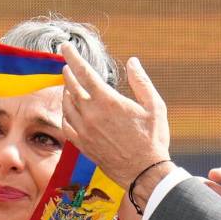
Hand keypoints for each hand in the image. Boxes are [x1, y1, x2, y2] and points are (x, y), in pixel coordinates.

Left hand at [59, 43, 170, 187]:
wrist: (144, 173)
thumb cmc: (153, 139)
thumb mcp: (155, 106)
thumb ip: (141, 82)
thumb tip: (133, 61)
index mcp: (108, 101)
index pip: (84, 72)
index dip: (73, 56)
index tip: (65, 46)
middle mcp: (92, 114)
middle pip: (72, 86)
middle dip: (68, 71)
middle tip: (67, 63)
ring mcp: (85, 130)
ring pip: (67, 105)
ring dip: (66, 91)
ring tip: (68, 85)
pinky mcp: (83, 145)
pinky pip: (67, 125)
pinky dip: (65, 114)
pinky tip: (68, 110)